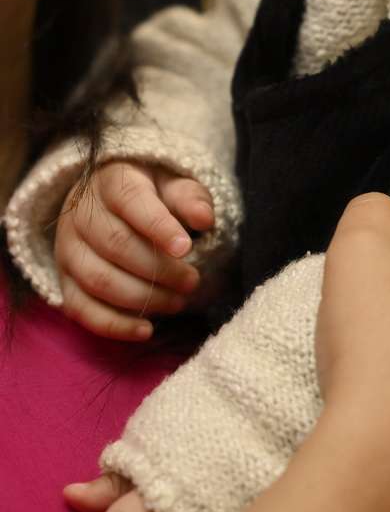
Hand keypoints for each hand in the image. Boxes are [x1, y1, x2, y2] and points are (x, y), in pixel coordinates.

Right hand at [56, 162, 213, 338]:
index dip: (158, 226)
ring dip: (143, 298)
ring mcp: (67, 249)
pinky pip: (81, 309)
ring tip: (178, 302)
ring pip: (99, 280)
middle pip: (116, 245)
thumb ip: (190, 198)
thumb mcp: (174, 184)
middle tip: (192, 281)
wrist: (110, 200)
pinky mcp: (64, 280)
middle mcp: (81, 214)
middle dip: (159, 269)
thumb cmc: (152, 193)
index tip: (186, 248)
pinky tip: (146, 330)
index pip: (131, 201)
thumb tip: (204, 219)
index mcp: (111, 182)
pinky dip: (114, 325)